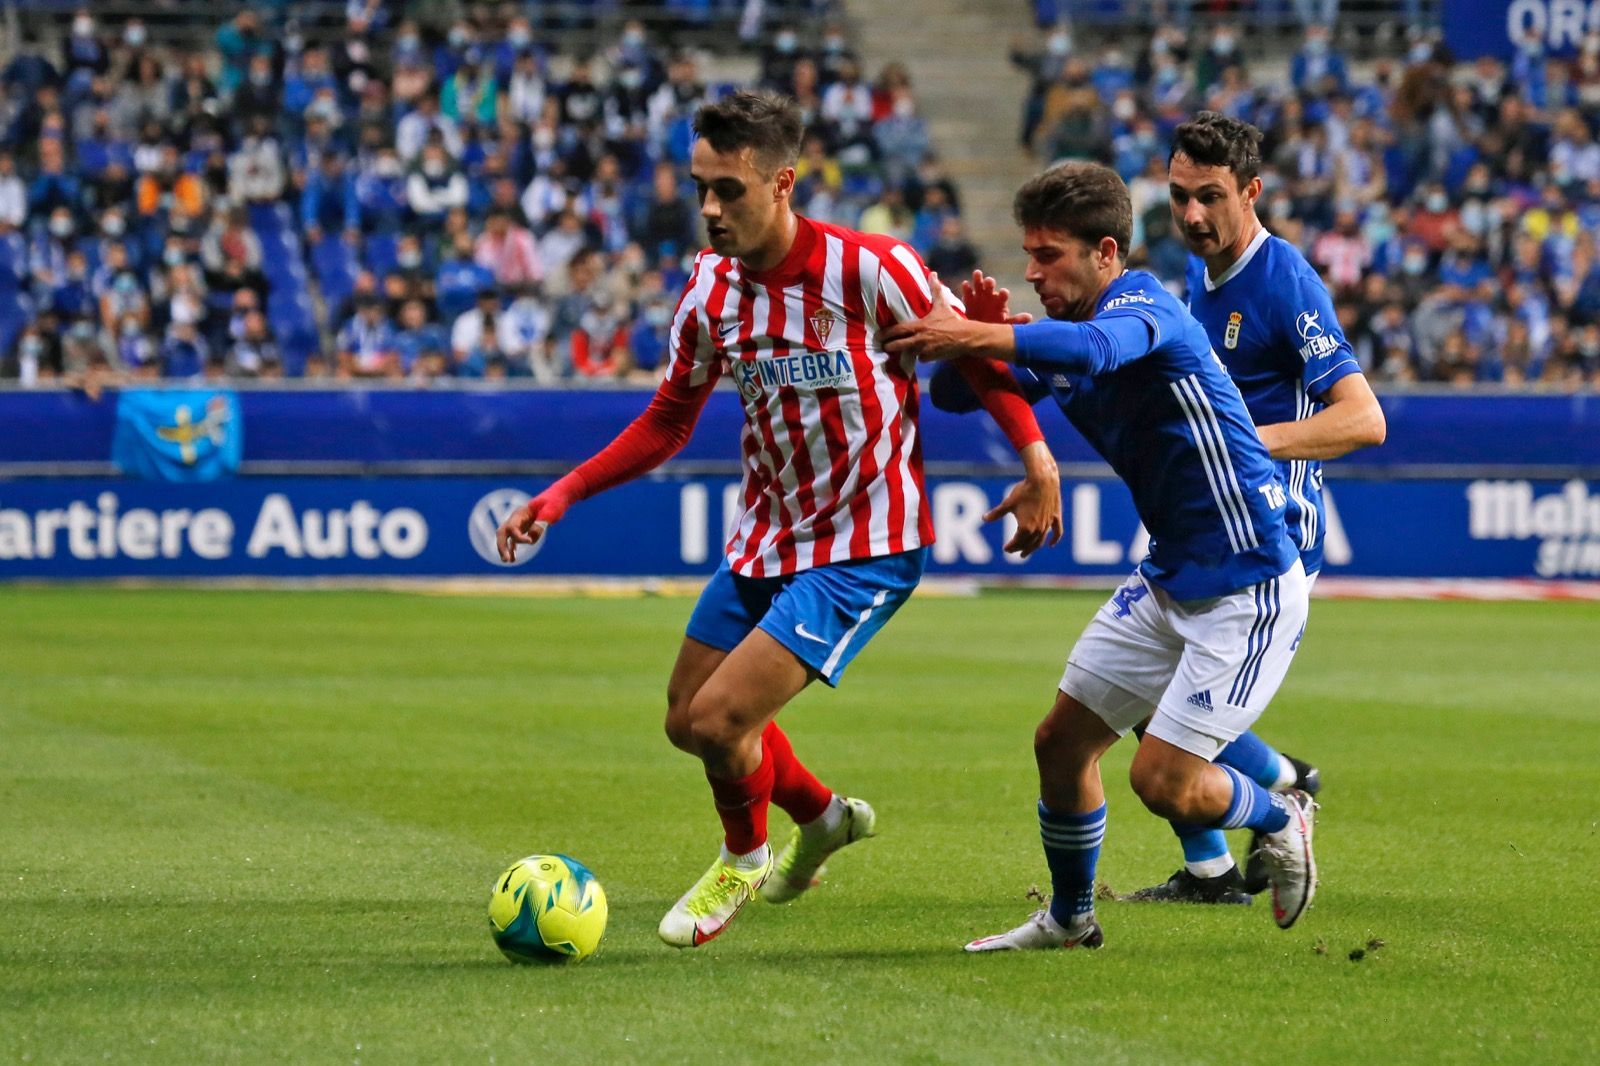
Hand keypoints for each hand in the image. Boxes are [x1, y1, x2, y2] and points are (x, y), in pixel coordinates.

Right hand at [496, 485, 573, 561]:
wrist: (559, 496)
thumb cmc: (555, 502)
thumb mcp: (551, 511)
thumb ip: (541, 523)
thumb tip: (531, 538)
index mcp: (521, 513)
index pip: (512, 527)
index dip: (518, 537)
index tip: (530, 542)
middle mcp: (517, 518)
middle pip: (502, 533)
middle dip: (502, 546)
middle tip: (506, 559)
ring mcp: (519, 523)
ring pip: (505, 537)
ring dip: (504, 549)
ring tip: (507, 561)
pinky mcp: (524, 528)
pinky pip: (514, 540)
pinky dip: (512, 549)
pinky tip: (513, 559)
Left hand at [880, 272, 996, 362]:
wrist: (966, 337)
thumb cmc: (953, 320)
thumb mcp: (942, 305)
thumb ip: (935, 290)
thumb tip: (933, 274)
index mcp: (920, 325)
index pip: (898, 330)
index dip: (887, 334)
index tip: (879, 336)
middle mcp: (920, 339)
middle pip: (898, 345)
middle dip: (889, 347)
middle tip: (883, 347)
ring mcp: (925, 350)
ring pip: (909, 353)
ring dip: (907, 352)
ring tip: (901, 352)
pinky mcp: (931, 358)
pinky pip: (922, 359)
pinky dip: (922, 356)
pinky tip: (925, 352)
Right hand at [960, 270, 1032, 325]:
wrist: (980, 330)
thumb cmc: (996, 325)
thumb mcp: (1005, 325)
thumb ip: (1016, 321)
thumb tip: (1029, 317)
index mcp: (1000, 301)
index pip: (1003, 296)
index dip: (1003, 294)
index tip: (1003, 293)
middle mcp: (990, 296)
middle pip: (990, 287)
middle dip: (990, 283)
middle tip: (990, 281)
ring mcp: (979, 296)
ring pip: (979, 286)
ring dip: (978, 279)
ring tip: (977, 273)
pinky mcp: (969, 299)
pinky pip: (968, 293)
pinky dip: (967, 288)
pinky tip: (966, 284)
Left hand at [985, 442, 1062, 557]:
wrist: (1043, 480)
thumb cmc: (1024, 491)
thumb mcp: (1008, 503)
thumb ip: (997, 513)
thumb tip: (984, 518)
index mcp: (1025, 527)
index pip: (1017, 542)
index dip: (1011, 547)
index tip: (1006, 549)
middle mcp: (1038, 529)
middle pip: (1028, 544)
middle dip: (1020, 548)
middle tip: (1014, 552)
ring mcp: (1048, 524)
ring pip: (1040, 540)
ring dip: (1033, 548)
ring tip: (1026, 552)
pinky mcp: (1056, 517)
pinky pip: (1057, 532)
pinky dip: (1054, 539)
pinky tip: (1051, 544)